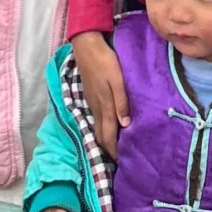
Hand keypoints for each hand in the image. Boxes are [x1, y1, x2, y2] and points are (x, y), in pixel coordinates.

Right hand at [71, 31, 128, 154]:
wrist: (86, 46)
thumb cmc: (106, 61)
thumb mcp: (118, 80)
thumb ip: (121, 102)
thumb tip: (125, 125)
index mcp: (104, 106)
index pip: (109, 136)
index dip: (114, 151)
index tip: (122, 164)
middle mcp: (96, 109)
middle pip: (101, 136)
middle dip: (109, 150)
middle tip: (119, 161)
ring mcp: (92, 103)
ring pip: (98, 128)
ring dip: (105, 140)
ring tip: (115, 149)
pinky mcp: (91, 97)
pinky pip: (96, 119)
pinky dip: (102, 129)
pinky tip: (109, 128)